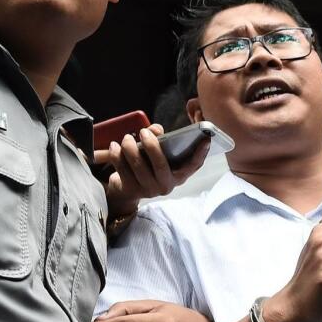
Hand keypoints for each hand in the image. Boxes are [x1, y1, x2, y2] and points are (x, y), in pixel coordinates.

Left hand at [94, 124, 209, 218]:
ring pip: (139, 167)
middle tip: (143, 132)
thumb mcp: (155, 152)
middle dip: (152, 146)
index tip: (206, 139)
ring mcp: (148, 190)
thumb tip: (156, 130)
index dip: (201, 153)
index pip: (193, 166)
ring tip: (126, 138)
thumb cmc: (146, 165)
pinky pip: (122, 170)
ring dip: (130, 149)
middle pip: (161, 165)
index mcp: (177, 175)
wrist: (126, 189)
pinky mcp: (131, 190)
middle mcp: (166, 185)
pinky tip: (114, 146)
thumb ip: (158, 138)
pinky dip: (117, 155)